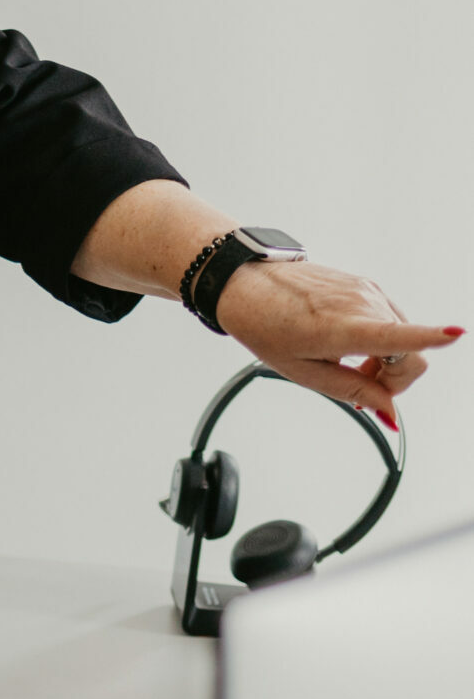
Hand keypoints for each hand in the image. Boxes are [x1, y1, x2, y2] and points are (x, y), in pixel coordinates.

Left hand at [215, 259, 462, 430]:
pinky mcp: (365, 285)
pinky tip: (352, 347)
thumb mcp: (303, 372)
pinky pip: (390, 321)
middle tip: (364, 393)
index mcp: (342, 328)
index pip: (395, 334)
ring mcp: (365, 291)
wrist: (247, 285)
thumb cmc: (267, 327)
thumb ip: (352, 392)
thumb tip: (389, 413)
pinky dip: (381, 341)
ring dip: (387, 362)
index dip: (430, 337)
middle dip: (395, 381)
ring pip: (402, 338)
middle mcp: (361, 304)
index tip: (455, 333)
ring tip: (350, 367)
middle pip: (410, 354)